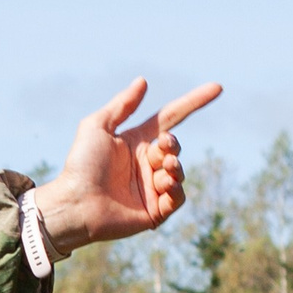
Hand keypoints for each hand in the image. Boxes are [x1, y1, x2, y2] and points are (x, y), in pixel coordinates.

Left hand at [33, 78, 224, 255]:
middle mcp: (145, 163)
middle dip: (172, 145)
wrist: (75, 203)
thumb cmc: (80, 165)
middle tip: (162, 146)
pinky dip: (176, 190)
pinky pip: (178, 198)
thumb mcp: (97, 127)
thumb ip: (122, 105)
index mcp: (136, 141)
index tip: (217, 87)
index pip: (171, 117)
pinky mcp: (154, 211)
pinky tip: (164, 186)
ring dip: (175, 167)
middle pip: (175, 146)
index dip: (193, 102)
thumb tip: (143, 81)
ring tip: (163, 169)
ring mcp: (151, 187)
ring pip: (179, 172)